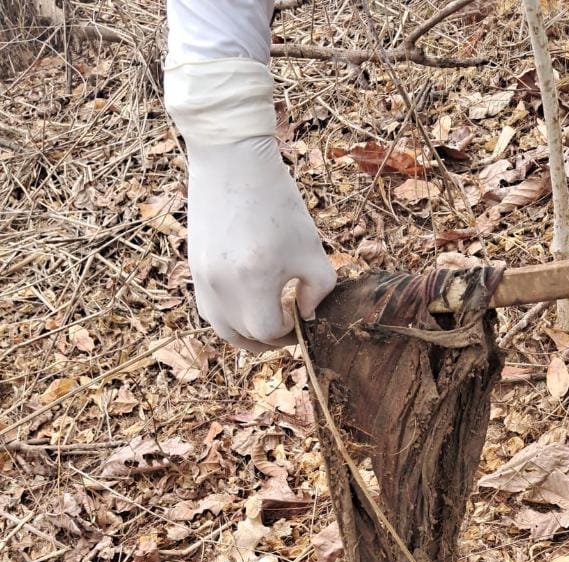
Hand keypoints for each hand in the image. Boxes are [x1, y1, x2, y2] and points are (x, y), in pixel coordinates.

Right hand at [164, 58, 335, 352]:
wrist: (232, 161)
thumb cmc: (279, 204)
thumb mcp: (312, 250)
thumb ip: (319, 292)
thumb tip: (307, 316)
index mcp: (253, 281)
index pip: (268, 332)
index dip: (289, 333)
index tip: (300, 319)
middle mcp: (221, 286)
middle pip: (244, 337)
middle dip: (269, 337)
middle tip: (288, 327)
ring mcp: (202, 279)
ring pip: (222, 328)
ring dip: (245, 333)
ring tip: (266, 325)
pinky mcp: (193, 269)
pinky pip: (208, 309)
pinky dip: (229, 316)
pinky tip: (246, 305)